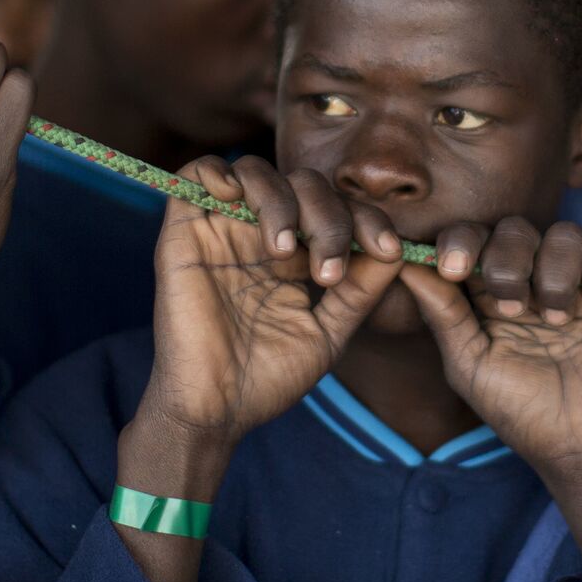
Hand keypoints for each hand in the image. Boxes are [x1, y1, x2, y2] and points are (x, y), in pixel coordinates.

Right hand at [137, 155, 405, 455]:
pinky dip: (221, 173)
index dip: (367, 219)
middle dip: (329, 216)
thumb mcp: (330, 332)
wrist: (214, 410)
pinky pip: (199, 171)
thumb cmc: (268, 379)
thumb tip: (397, 249)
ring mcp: (224, 230)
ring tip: (281, 251)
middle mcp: (261, 235)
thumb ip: (362, 290)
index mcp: (298, 257)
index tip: (387, 250)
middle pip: (304, 184)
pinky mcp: (184, 231)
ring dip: (282, 200)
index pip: (339, 210)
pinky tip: (240, 206)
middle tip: (328, 267)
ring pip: (258, 171)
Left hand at [399, 220, 581, 571]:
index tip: (454, 269)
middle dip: (507, 259)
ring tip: (556, 321)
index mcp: (491, 291)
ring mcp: (578, 281)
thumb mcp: (470, 366)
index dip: (460, 241)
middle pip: (516, 228)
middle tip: (511, 308)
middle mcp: (533, 278)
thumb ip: (442, 314)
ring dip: (554, 271)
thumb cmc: (520, 411)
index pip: (473, 239)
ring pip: (564, 234)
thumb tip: (404, 264)